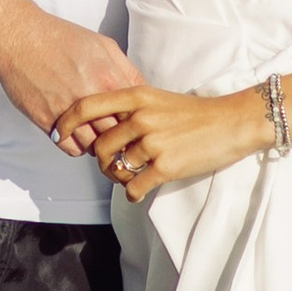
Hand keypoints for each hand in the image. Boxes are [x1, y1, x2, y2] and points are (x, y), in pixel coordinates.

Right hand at [0, 8, 139, 140]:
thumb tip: (145, 92)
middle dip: (121, 138)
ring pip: (94, 146)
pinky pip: (70, 148)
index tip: (135, 127)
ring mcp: (67, 111)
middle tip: (121, 139)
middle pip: (117, 135)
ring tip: (99, 137)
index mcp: (109, 79)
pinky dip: (77, 147)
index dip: (137, 123)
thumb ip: (127, 71)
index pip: (135, 116)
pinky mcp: (46, 120)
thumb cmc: (62, 38)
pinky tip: (79, 135)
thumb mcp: (104, 45)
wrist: (19, 37)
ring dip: (98, 145)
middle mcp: (90, 98)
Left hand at [76, 86, 268, 197]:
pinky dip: (133, 194)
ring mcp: (153, 142)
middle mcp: (141, 117)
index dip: (67, 121)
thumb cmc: (196, 113)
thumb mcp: (159, 98)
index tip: (59, 134)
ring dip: (119, 179)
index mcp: (137, 96)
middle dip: (102, 161)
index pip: (88, 106)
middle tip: (111, 166)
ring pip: (117, 168)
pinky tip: (138, 193)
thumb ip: (131, 107)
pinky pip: (134, 187)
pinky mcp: (166, 166)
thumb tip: (105, 124)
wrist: (232, 122)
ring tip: (129, 179)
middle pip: (100, 146)